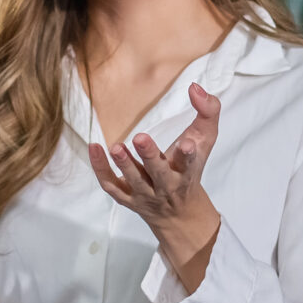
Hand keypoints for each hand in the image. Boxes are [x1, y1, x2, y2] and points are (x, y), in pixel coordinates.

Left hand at [89, 82, 223, 289]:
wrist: (180, 214)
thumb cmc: (189, 169)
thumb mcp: (205, 141)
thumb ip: (207, 112)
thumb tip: (195, 87)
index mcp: (187, 173)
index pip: (191, 164)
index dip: (189, 155)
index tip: (188, 144)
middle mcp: (167, 186)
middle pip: (159, 174)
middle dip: (150, 157)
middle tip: (140, 138)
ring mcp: (146, 195)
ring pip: (134, 181)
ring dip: (125, 165)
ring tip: (116, 147)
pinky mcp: (127, 198)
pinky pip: (112, 186)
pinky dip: (101, 169)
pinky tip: (95, 148)